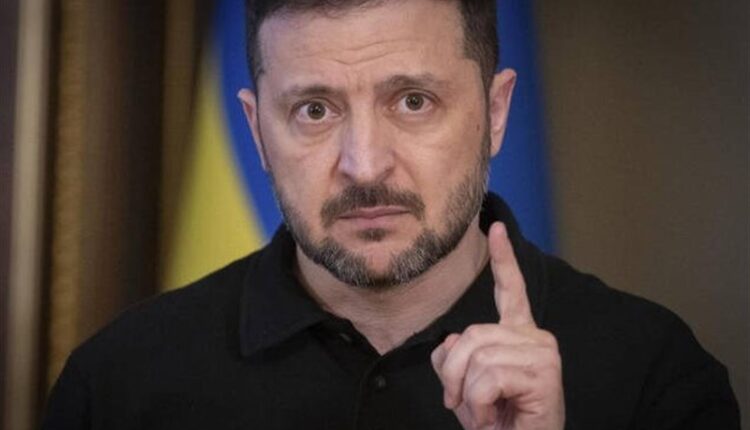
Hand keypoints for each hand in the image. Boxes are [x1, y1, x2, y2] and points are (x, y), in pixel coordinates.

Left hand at [431, 222, 563, 429]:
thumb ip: (455, 359)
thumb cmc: (497, 422)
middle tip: (461, 403)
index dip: (503, 259)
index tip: (496, 226)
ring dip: (467, 394)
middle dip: (453, 374)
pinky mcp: (544, 372)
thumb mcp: (465, 387)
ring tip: (484, 413)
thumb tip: (449, 342)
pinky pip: (487, 379)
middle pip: (471, 334)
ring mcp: (543, 352)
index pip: (511, 291)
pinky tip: (493, 418)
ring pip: (476, 357)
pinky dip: (478, 405)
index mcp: (518, 335)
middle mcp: (535, 337)